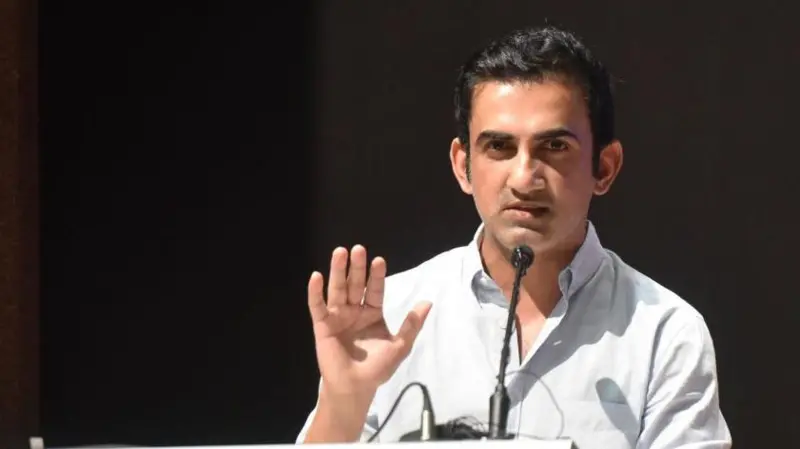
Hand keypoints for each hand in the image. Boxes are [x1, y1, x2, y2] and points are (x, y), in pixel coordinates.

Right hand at [307, 245, 431, 397]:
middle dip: (356, 267)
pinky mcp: (322, 325)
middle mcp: (354, 311)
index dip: (376, 276)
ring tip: (340, 252)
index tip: (379, 260)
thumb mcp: (399, 346)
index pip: (375, 290)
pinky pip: (318, 306)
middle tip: (358, 249)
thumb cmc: (377, 369)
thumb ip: (411, 324)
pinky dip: (315, 292)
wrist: (355, 387)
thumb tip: (428, 302)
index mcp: (372, 313)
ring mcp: (337, 317)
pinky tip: (316, 277)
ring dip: (338, 271)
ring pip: (337, 289)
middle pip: (355, 284)